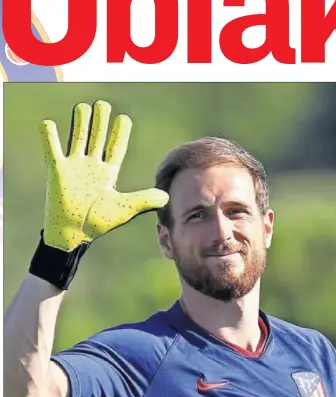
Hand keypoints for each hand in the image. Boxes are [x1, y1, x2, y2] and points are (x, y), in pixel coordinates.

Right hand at [41, 100, 168, 250]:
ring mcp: (74, 167)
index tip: (124, 119)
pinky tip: (48, 123)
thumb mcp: (124, 208)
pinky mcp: (57, 170)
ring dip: (80, 122)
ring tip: (84, 107)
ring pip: (77, 137)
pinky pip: (51, 149)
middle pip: (97, 137)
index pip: (115, 148)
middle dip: (100, 121)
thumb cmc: (98, 223)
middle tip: (103, 105)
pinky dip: (49, 136)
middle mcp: (91, 167)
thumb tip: (167, 197)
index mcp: (107, 174)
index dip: (120, 134)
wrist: (74, 233)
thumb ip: (144, 200)